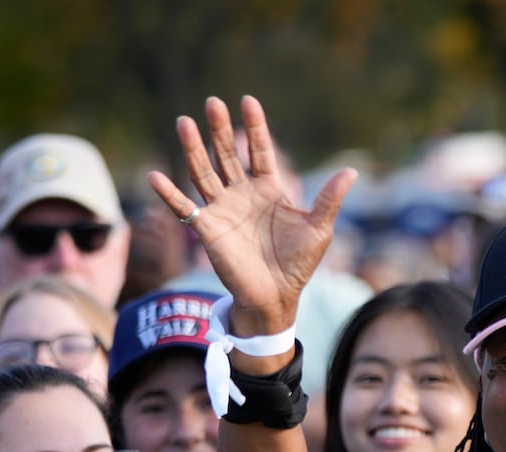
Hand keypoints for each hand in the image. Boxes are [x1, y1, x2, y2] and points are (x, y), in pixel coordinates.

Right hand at [147, 96, 356, 336]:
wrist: (277, 296)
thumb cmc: (299, 264)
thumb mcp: (319, 229)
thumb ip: (329, 199)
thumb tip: (351, 171)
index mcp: (269, 189)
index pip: (260, 151)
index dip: (255, 128)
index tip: (248, 101)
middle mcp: (242, 194)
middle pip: (227, 154)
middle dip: (220, 130)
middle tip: (212, 103)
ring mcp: (222, 209)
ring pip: (203, 172)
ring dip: (193, 149)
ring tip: (184, 122)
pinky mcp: (207, 229)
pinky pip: (183, 208)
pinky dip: (168, 194)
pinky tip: (154, 176)